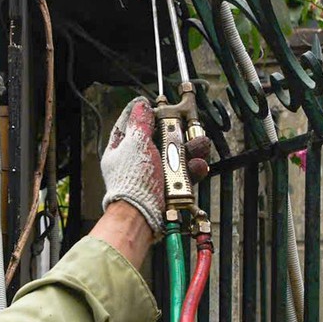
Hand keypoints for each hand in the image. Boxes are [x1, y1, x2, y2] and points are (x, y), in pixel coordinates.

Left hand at [99, 98, 212, 237]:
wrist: (143, 215)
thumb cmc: (133, 182)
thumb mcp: (136, 143)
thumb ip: (140, 122)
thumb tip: (140, 105)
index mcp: (121, 149)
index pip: (130, 124)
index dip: (144, 114)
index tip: (158, 107)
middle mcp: (136, 161)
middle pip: (158, 139)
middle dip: (176, 132)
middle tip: (186, 127)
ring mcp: (153, 175)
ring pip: (174, 156)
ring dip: (190, 149)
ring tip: (201, 145)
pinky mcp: (168, 187)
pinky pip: (183, 174)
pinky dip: (192, 169)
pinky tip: (198, 165)